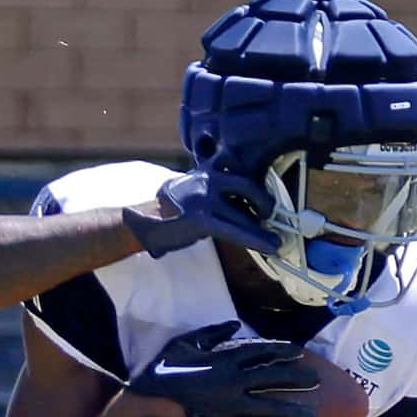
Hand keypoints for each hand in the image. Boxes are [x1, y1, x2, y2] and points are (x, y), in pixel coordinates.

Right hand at [126, 169, 278, 258]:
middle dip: (262, 202)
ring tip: (275, 241)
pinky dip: (256, 240)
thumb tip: (234, 203)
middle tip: (269, 216)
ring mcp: (205, 198)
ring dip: (262, 228)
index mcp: (205, 171)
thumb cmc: (165, 211)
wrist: (141, 222)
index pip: (237, 169)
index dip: (254, 186)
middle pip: (246, 186)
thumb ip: (209, 191)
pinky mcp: (203, 219)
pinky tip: (269, 247)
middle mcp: (207, 180)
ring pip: (243, 213)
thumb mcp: (187, 189)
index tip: (262, 197)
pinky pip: (236, 230)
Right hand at [127, 323, 320, 416]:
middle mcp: (233, 381)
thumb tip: (233, 325)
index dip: (282, 351)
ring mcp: (230, 406)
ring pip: (270, 407)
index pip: (261, 352)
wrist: (145, 404)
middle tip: (316, 382)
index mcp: (224, 358)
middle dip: (296, 379)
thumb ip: (211, 333)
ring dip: (293, 411)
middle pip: (273, 377)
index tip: (298, 353)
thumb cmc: (161, 373)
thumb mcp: (183, 343)